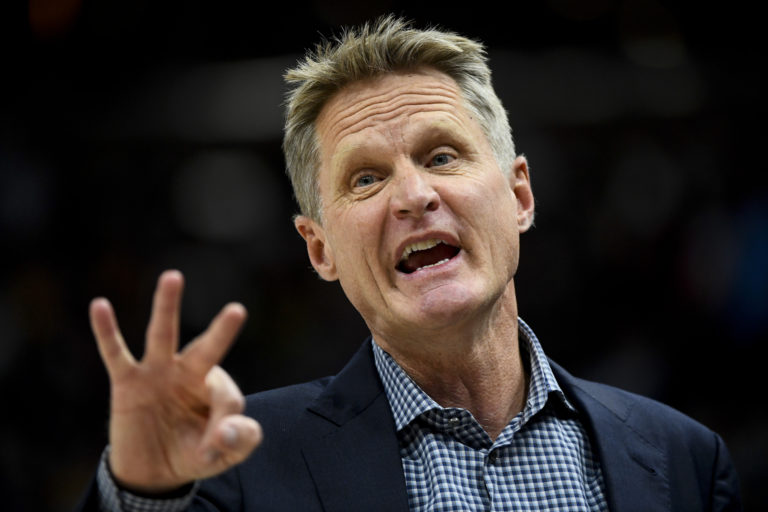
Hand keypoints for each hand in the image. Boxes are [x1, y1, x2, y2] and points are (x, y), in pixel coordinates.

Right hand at [90, 270, 261, 492]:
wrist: (152, 472)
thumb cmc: (194, 453)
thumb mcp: (224, 455)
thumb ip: (240, 442)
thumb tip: (228, 430)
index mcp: (215, 389)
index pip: (227, 398)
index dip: (226, 424)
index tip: (219, 444)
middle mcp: (189, 374)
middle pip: (207, 349)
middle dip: (222, 333)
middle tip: (238, 312)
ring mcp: (157, 374)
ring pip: (164, 336)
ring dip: (168, 308)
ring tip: (173, 277)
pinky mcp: (127, 383)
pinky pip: (115, 354)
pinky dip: (107, 331)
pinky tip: (99, 306)